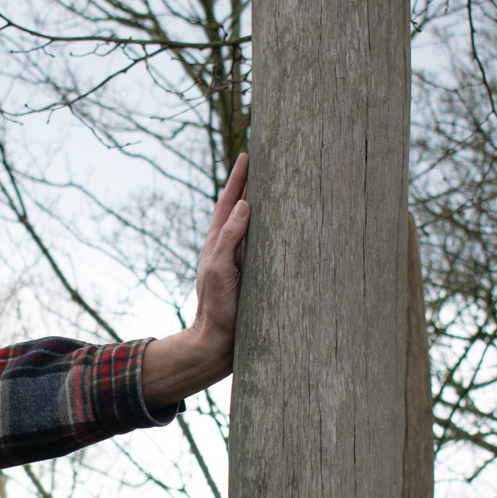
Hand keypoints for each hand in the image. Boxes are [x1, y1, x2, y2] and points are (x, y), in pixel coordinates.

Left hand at [140, 153, 250, 406]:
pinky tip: (279, 226)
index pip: (229, 203)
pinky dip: (268, 229)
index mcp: (217, 243)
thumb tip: (244, 206)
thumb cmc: (217, 307)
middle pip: (239, 209)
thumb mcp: (219, 269)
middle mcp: (228, 249)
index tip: (247, 155)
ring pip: (251, 226)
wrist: (218, 342)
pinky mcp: (251, 276)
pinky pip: (261, 245)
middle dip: (249, 185)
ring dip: (260, 204)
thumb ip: (229, 238)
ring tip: (272, 184)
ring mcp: (239, 262)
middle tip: (262, 162)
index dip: (238, 179)